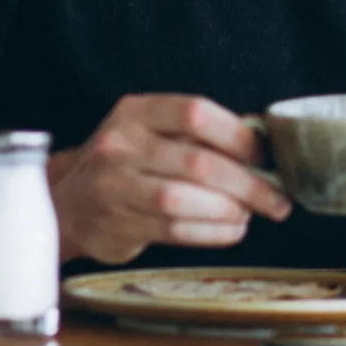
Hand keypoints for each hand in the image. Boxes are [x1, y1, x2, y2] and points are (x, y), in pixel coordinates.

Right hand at [49, 94, 292, 264]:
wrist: (68, 203)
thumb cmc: (124, 164)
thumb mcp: (150, 132)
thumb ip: (197, 134)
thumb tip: (262, 143)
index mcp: (135, 112)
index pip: (194, 113)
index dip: (237, 135)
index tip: (263, 154)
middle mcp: (121, 145)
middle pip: (197, 162)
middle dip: (247, 184)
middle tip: (276, 199)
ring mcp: (115, 186)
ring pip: (185, 201)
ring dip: (229, 211)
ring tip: (249, 214)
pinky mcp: (118, 224)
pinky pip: (176, 230)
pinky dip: (212, 232)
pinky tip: (230, 229)